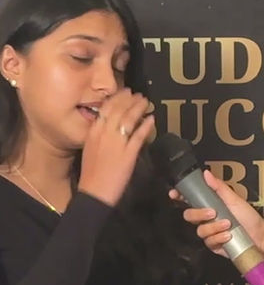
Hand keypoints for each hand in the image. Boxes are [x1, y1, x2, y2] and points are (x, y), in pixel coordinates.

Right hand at [78, 88, 154, 206]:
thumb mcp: (91, 148)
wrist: (94, 192)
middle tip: (139, 94)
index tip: (125, 92)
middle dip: (130, 100)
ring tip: (146, 102)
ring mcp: (116, 143)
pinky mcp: (128, 154)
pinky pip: (138, 136)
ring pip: (129, 119)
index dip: (117, 98)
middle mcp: (104, 133)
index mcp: (93, 132)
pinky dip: (146, 126)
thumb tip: (112, 124)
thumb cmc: (92, 172)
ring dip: (139, 108)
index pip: (106, 108)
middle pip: (119, 110)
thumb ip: (100, 134)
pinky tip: (152, 119)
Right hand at [169, 170, 263, 256]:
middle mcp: (206, 218)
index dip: (179, 196)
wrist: (258, 235)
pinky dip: (218, 238)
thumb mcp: (234, 199)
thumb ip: (219, 187)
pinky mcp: (213, 245)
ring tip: (227, 224)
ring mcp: (209, 232)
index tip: (175, 193)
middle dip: (198, 214)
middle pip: (189, 216)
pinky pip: (208, 242)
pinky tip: (227, 236)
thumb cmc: (247, 216)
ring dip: (213, 227)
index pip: (189, 199)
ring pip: (199, 230)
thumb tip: (206, 173)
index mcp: (209, 204)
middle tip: (212, 213)